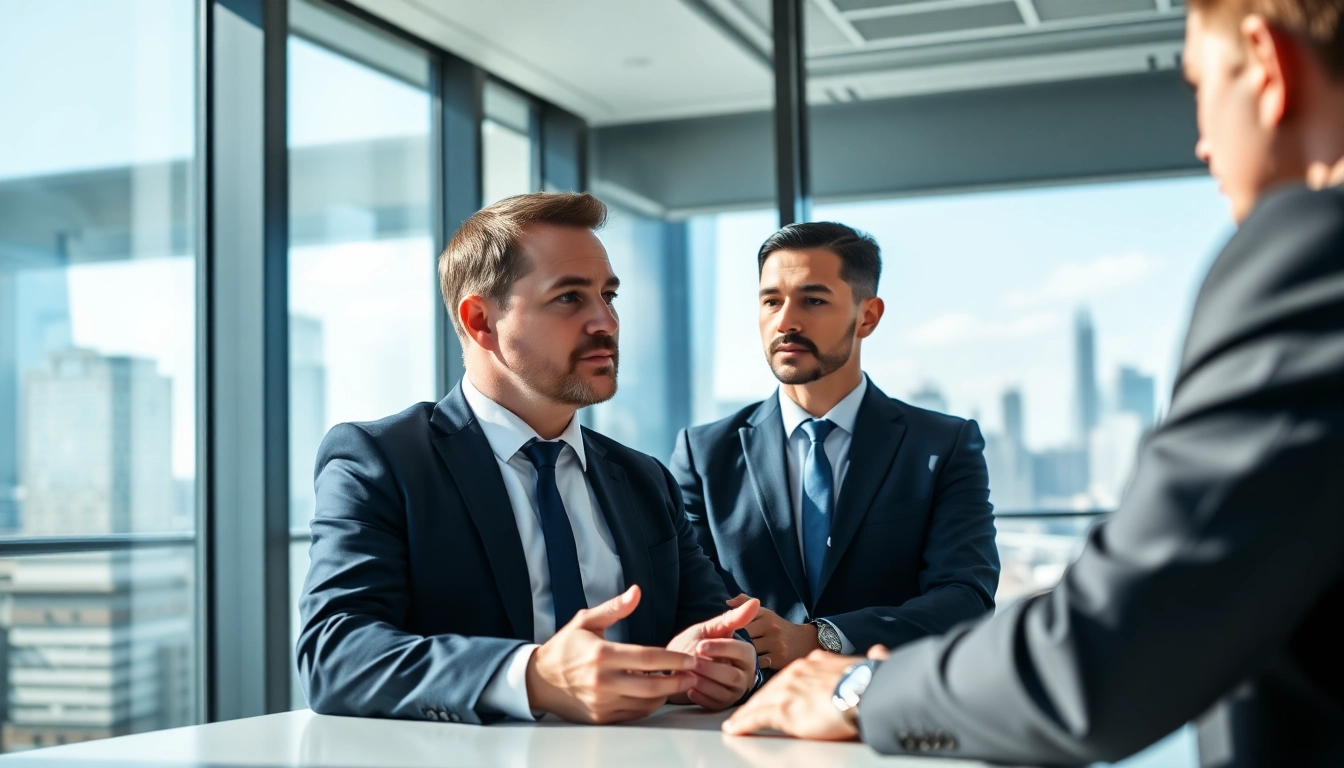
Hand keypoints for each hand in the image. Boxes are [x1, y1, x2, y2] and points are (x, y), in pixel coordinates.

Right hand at [526, 585, 697, 723]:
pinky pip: (633, 714)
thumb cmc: (565, 647)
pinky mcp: (600, 717)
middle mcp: (602, 681)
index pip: (646, 658)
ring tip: (677, 682)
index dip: (672, 660)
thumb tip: (636, 592)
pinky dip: (648, 705)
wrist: (538, 680)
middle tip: (693, 674)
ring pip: (645, 703)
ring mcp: (601, 702)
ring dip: (665, 694)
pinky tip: (655, 693)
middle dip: (677, 681)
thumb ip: (614, 608)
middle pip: (651, 686)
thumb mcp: (586, 620)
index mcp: (601, 654)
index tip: (690, 658)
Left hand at [665, 597, 758, 709]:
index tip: (700, 645)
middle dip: (710, 668)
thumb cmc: (695, 645)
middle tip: (691, 662)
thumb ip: (732, 618)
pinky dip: (700, 696)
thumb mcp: (711, 629)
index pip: (741, 651)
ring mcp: (733, 693)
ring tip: (687, 674)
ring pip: (724, 692)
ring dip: (703, 682)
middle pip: (734, 676)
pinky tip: (688, 687)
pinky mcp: (721, 706)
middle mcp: (744, 675)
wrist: (674, 665)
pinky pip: (714, 704)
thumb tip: (756, 601)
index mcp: (745, 655)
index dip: (722, 648)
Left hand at [722, 649, 862, 740]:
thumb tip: (881, 651)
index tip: (777, 693)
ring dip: (746, 713)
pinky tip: (734, 728)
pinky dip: (743, 723)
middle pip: (772, 688)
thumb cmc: (874, 684)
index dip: (783, 687)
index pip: (792, 676)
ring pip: (760, 701)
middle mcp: (798, 671)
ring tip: (736, 723)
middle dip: (758, 700)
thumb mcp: (873, 664)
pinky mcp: (783, 709)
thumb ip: (873, 659)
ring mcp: (788, 689)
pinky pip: (756, 717)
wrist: (867, 694)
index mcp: (817, 662)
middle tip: (746, 711)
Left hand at [726, 593, 819, 669]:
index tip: (718, 637)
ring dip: (737, 657)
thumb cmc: (778, 628)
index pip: (740, 621)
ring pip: (749, 651)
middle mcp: (771, 627)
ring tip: (727, 660)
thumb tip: (727, 601)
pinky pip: (758, 663)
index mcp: (765, 615)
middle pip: (743, 637)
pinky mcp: (779, 658)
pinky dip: (749, 666)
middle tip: (718, 652)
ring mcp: (776, 643)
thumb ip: (745, 603)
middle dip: (729, 645)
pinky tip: (742, 668)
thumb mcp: (765, 612)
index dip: (727, 631)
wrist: (805, 642)